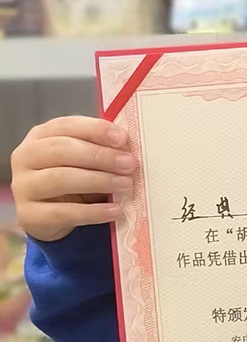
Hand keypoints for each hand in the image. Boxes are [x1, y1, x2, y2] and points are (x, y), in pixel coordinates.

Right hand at [11, 117, 133, 242]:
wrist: (48, 216)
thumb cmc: (71, 177)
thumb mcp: (82, 159)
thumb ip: (98, 148)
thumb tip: (127, 146)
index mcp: (40, 135)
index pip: (66, 125)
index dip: (95, 130)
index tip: (123, 138)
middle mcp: (25, 157)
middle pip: (62, 150)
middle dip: (99, 156)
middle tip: (129, 163)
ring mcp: (23, 187)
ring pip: (60, 179)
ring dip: (98, 181)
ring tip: (126, 185)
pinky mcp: (28, 215)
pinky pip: (63, 213)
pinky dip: (93, 212)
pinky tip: (115, 211)